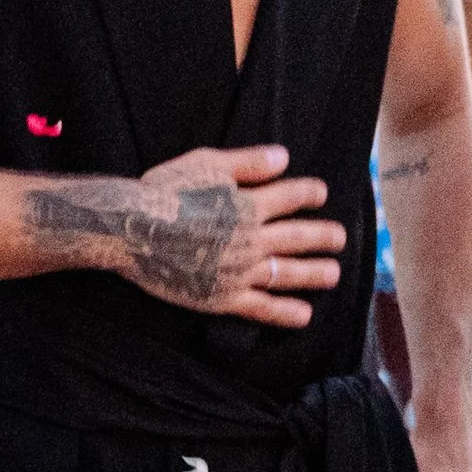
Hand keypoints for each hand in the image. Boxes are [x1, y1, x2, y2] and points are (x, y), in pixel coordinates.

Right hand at [94, 145, 346, 326]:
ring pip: (288, 273)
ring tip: (332, 274)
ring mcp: (240, 271)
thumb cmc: (165, 192)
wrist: (132, 230)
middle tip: (340, 238)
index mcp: (250, 204)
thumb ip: (248, 162)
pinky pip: (262, 308)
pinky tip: (303, 314)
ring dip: (314, 273)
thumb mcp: (206, 163)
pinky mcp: (224, 297)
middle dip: (323, 236)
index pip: (290, 196)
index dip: (309, 193)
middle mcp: (252, 239)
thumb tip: (285, 157)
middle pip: (299, 237)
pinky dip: (285, 312)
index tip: (321, 193)